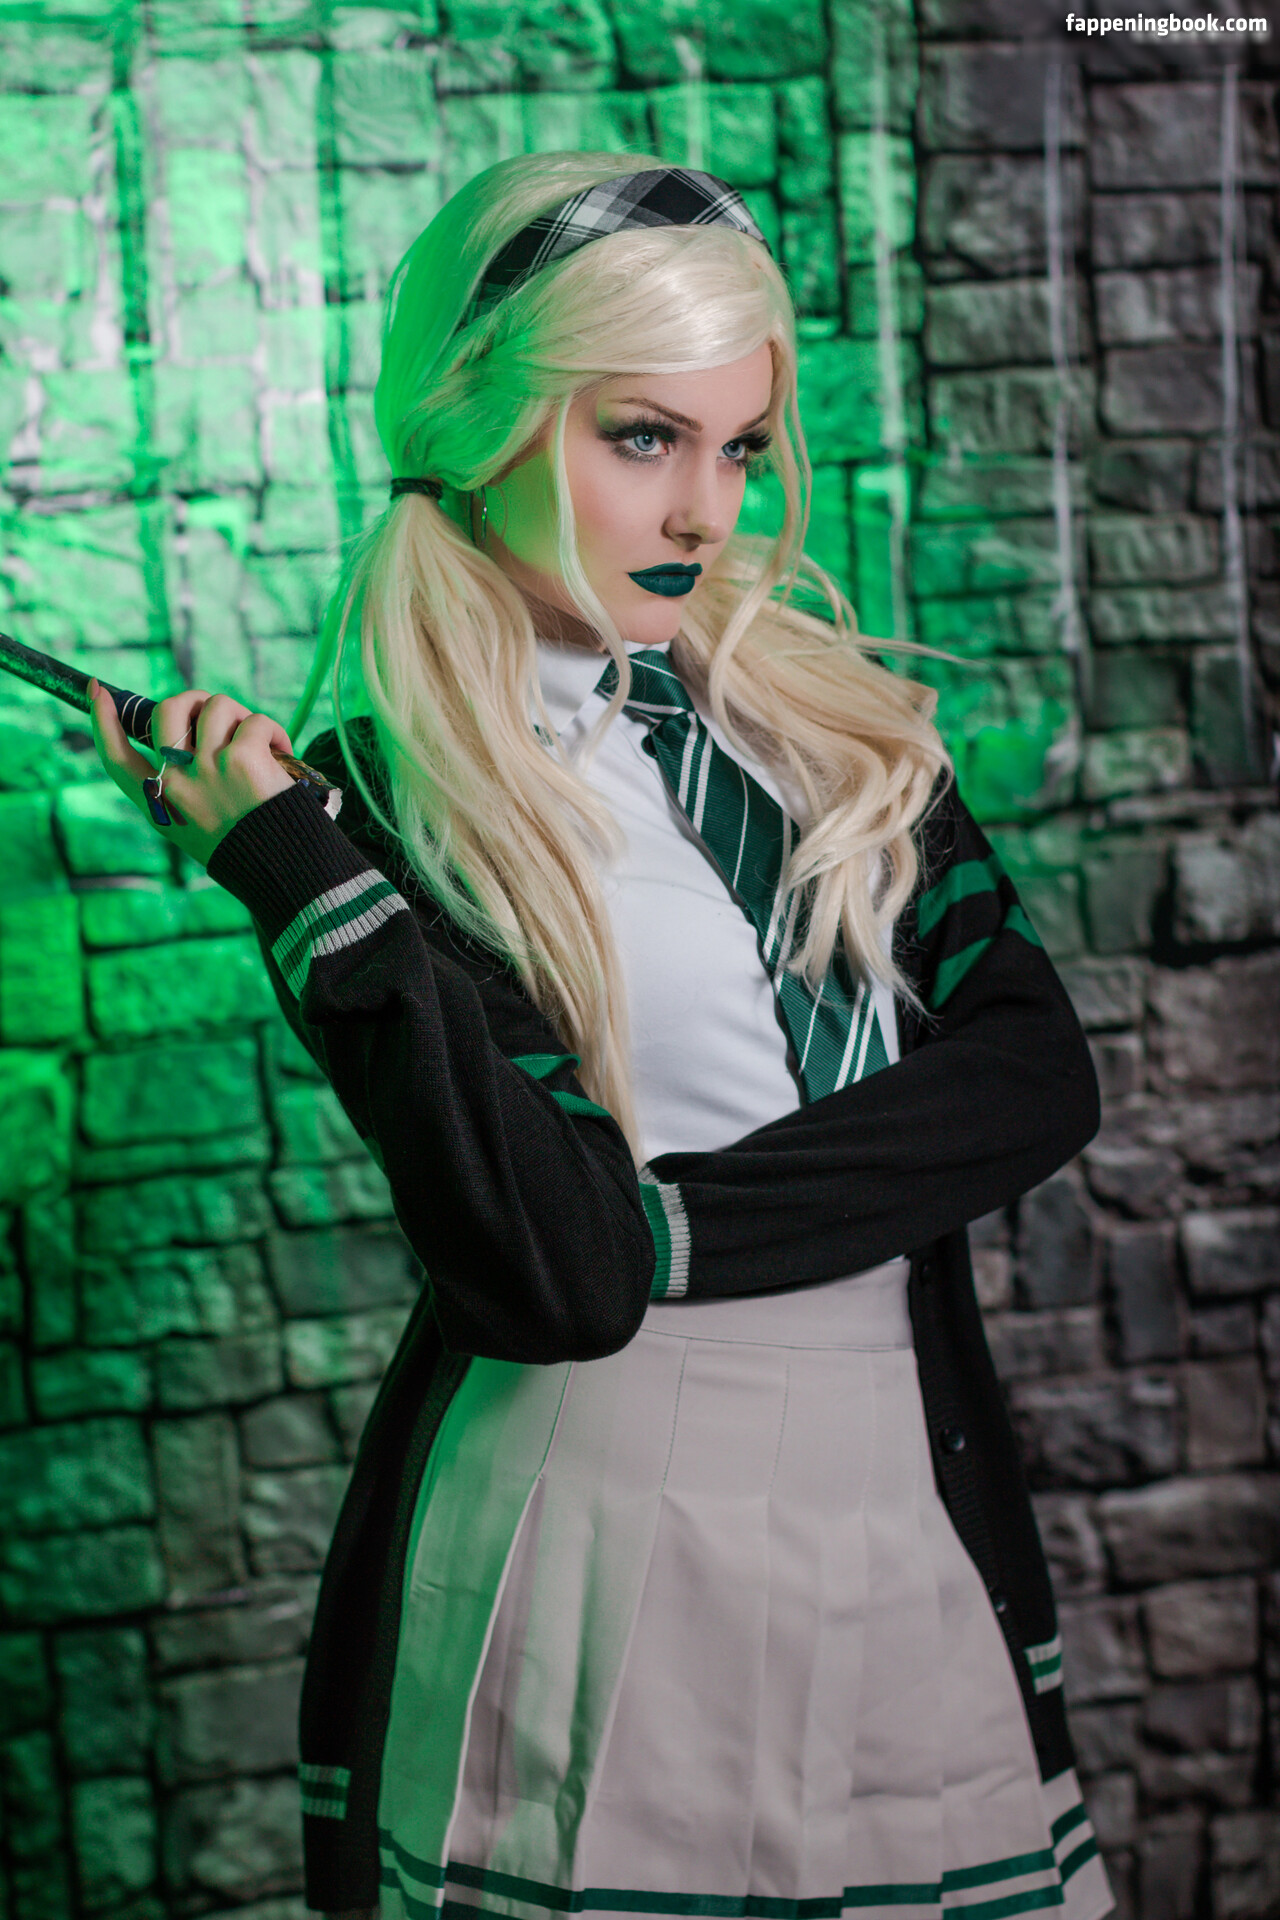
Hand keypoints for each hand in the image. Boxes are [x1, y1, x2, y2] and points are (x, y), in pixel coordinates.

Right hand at [89, 683, 296, 868]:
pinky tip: (281, 753)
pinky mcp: (242, 759)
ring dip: (241, 716)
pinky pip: (255, 721)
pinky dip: (273, 732)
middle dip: (197, 700)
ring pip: (217, 705)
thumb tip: (194, 734)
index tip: (99, 693)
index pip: (117, 759)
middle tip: (223, 716)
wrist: (286, 874)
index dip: (103, 722)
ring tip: (261, 743)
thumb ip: (186, 786)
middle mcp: (176, 784)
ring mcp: (207, 768)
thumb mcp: (199, 826)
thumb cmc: (249, 849)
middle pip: (168, 709)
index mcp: (160, 804)